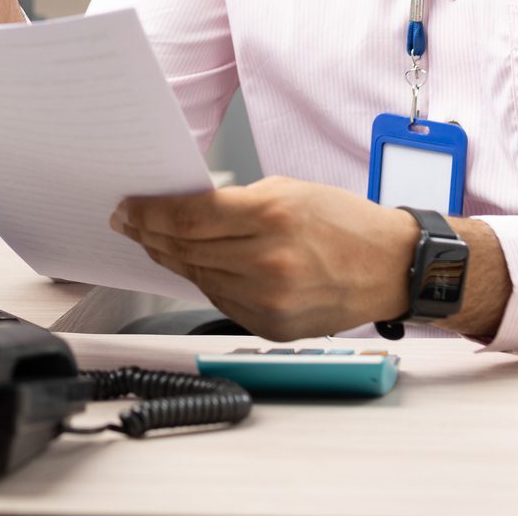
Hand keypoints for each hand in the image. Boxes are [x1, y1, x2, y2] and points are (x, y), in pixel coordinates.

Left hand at [111, 178, 417, 340]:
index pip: (187, 218)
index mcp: (271, 217)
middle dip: (150, 234)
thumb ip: (234, 202)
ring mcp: (269, 301)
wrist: (390, 267)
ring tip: (154, 242)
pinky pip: (221, 300)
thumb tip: (183, 211)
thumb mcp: (287, 190)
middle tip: (128, 223)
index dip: (149, 213)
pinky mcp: (271, 326)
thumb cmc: (344, 222)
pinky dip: (204, 281)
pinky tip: (194, 266)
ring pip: (198, 277)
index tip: (127, 208)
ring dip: (171, 259)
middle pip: (186, 250)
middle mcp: (267, 263)